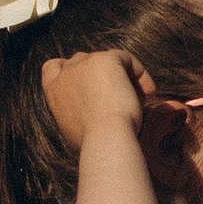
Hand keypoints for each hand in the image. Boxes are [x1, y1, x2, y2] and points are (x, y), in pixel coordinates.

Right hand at [41, 50, 187, 176]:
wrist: (105, 140)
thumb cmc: (96, 145)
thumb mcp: (77, 130)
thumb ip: (80, 113)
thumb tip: (94, 112)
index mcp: (54, 93)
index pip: (53, 67)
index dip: (69, 70)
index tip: (89, 81)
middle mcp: (66, 75)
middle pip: (83, 61)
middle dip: (101, 75)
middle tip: (121, 97)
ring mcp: (84, 65)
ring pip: (107, 61)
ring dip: (123, 78)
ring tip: (139, 101)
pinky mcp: (104, 60)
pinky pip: (125, 58)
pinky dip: (139, 72)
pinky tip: (149, 91)